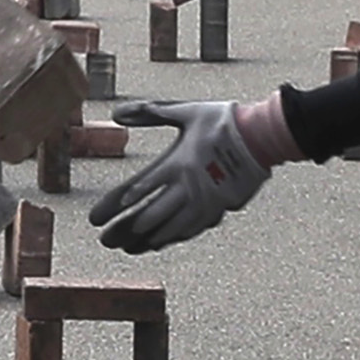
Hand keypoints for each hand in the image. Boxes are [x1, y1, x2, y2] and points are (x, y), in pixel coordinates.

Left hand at [91, 94, 288, 253]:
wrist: (263, 137)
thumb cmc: (222, 122)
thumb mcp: (184, 112)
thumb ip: (149, 113)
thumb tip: (115, 113)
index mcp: (175, 164)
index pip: (136, 191)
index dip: (112, 207)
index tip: (95, 219)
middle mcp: (187, 188)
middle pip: (148, 218)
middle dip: (123, 231)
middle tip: (104, 240)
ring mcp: (203, 203)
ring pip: (168, 230)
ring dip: (144, 240)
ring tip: (126, 248)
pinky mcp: (217, 209)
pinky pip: (189, 230)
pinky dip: (170, 238)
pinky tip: (158, 243)